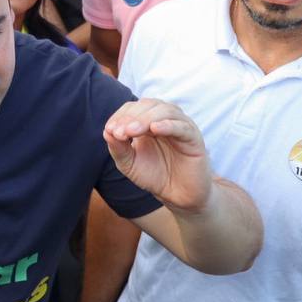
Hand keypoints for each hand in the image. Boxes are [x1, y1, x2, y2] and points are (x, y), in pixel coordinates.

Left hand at [104, 99, 213, 213]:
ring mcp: (181, 126)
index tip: (110, 130)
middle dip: (131, 117)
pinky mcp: (194, 138)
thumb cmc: (154, 175)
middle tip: (120, 131)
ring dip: (146, 119)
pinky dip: (168, 125)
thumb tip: (106, 131)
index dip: (121, 116)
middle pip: (149, 105)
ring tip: (131, 131)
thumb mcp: (129, 164)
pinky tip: (155, 129)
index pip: (134, 108)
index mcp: (148, 122)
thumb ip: (118, 148)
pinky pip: (182, 127)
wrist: (177, 196)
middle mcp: (165, 119)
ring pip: (166, 111)